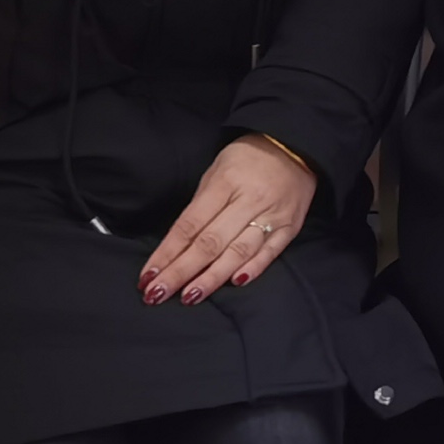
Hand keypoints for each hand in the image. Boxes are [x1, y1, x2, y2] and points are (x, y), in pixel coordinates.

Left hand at [139, 134, 315, 305]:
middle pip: (210, 242)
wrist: (296, 146)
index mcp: (226, 182)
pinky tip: (235, 283)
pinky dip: (253, 268)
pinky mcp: (291, 226)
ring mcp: (272, 214)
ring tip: (190, 297)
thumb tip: (178, 246)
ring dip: (212, 277)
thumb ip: (201, 205)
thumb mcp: (217, 170)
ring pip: (239, 251)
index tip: (147, 276)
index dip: (167, 252)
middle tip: (157, 295)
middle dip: (181, 272)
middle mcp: (249, 200)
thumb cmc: (248, 159)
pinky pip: (270, 252)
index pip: (190, 224)